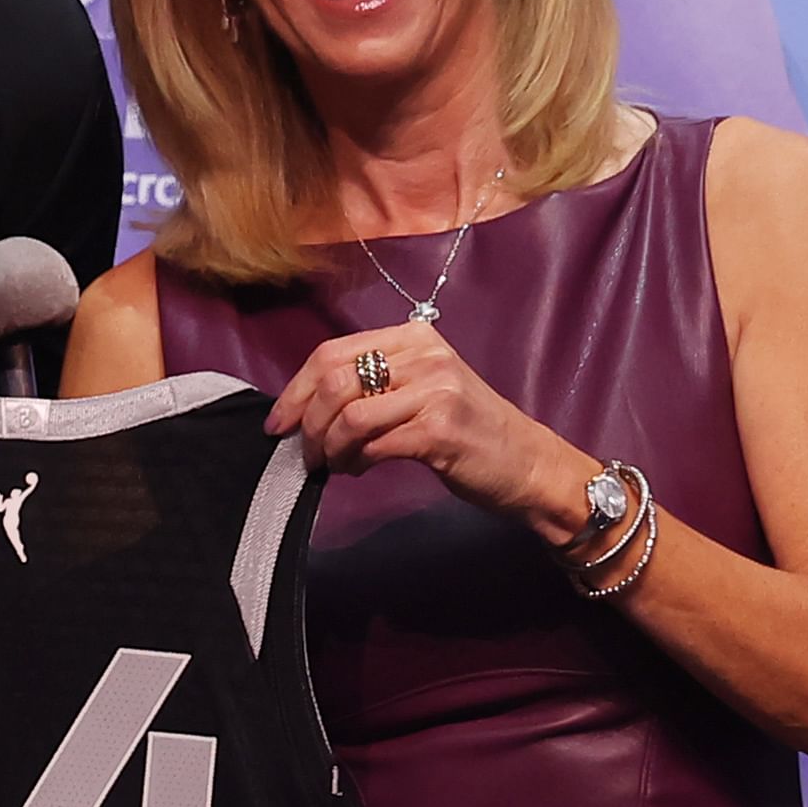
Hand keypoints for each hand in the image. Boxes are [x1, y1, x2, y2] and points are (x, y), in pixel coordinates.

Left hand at [266, 322, 599, 544]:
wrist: (527, 464)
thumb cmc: (469, 433)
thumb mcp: (423, 391)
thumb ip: (374, 386)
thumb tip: (307, 408)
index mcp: (415, 336)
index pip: (332, 352)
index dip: (296, 390)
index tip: (280, 424)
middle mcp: (425, 354)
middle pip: (334, 380)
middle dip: (309, 423)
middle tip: (309, 454)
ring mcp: (435, 389)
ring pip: (348, 414)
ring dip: (330, 448)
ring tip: (338, 465)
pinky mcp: (439, 429)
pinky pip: (373, 444)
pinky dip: (355, 462)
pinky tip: (361, 470)